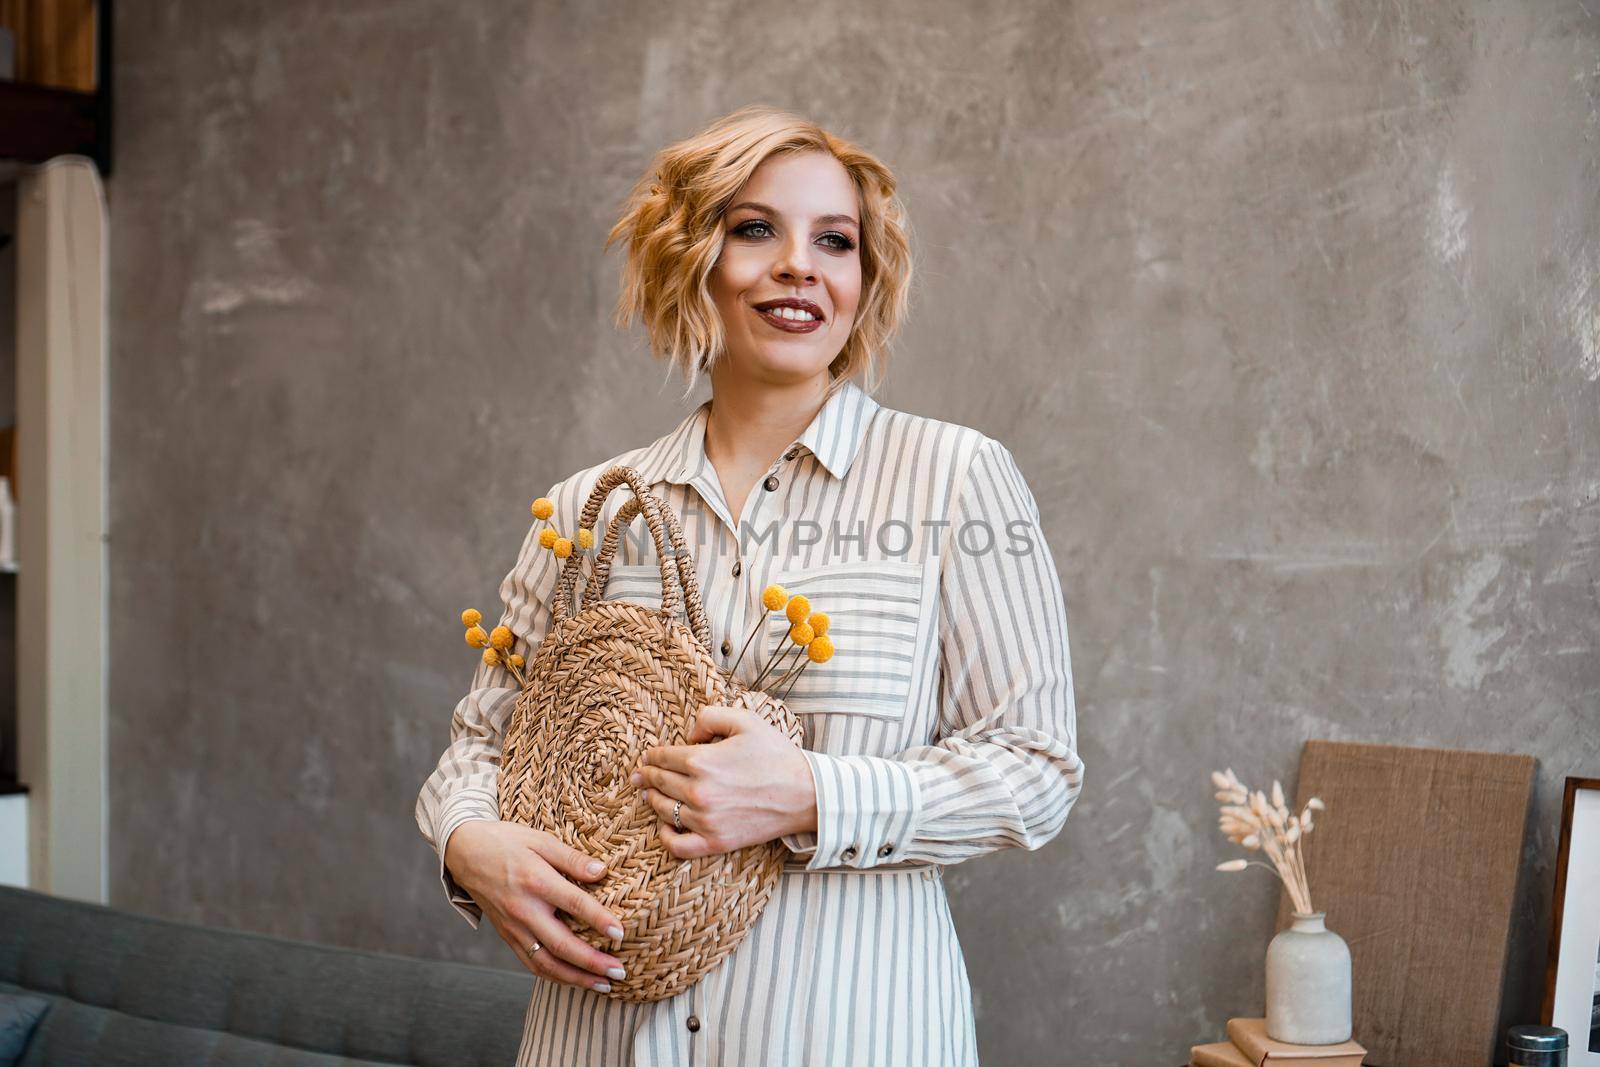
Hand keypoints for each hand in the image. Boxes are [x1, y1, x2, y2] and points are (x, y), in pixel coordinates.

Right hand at [444, 820, 628, 991]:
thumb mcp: (541, 840)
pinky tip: (573, 980)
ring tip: (602, 986)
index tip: (621, 933)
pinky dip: (553, 976)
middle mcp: (524, 910)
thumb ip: (572, 858)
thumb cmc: (506, 842)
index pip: (575, 905)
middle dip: (593, 963)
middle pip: (562, 945)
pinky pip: (531, 963)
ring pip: (546, 963)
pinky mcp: (507, 936)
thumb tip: (601, 871)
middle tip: (619, 973)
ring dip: (576, 978)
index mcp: (536, 881)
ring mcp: (514, 927)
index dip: (600, 920)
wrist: (464, 852)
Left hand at [631, 704, 815, 859]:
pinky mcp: (716, 842)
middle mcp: (699, 792)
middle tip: (638, 774)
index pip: (661, 757)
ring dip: (652, 800)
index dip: (651, 755)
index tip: (648, 756)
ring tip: (651, 794)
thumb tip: (689, 735)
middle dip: (646, 776)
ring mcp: (706, 820)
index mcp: (702, 761)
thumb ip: (709, 717)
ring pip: (663, 810)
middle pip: (658, 782)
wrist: (805, 794)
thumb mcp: (745, 720)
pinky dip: (665, 836)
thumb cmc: (776, 754)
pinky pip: (677, 845)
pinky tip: (664, 825)